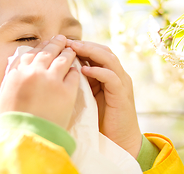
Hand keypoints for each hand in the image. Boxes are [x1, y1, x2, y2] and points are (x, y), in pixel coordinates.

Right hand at [0, 35, 79, 128]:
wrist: (27, 136)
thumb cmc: (13, 119)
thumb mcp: (4, 95)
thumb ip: (11, 78)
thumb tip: (16, 66)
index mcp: (18, 73)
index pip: (31, 53)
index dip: (39, 46)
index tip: (45, 43)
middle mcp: (35, 72)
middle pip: (48, 52)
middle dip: (55, 43)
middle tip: (61, 38)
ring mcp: (51, 81)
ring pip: (63, 59)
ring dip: (68, 53)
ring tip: (72, 49)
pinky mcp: (66, 91)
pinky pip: (73, 75)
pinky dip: (75, 70)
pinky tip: (77, 69)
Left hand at [67, 40, 141, 157]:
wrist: (120, 141)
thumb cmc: (101, 120)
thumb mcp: (89, 96)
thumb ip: (82, 82)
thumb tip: (61, 70)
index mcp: (109, 74)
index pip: (97, 52)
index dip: (81, 45)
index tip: (63, 43)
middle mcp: (118, 75)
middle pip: (103, 50)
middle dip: (84, 44)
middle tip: (67, 42)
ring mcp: (122, 84)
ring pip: (109, 59)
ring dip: (91, 52)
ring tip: (74, 49)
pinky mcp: (122, 95)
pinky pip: (112, 77)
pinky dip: (98, 71)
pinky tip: (84, 70)